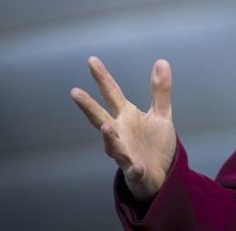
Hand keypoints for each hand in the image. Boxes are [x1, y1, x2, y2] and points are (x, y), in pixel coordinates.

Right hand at [70, 56, 176, 200]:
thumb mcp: (160, 114)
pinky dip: (133, 168)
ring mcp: (125, 153)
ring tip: (105, 127)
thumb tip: (161, 61)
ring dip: (108, 138)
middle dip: (88, 106)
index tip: (91, 61)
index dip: (102, 78)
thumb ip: (160, 90)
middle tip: (74, 92)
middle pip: (101, 118)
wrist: (160, 174)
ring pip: (113, 146)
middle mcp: (120, 133)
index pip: (112, 94)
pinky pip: (133, 170)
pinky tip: (136, 166)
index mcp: (126, 117)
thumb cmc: (154, 143)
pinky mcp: (135, 171)